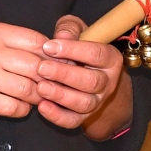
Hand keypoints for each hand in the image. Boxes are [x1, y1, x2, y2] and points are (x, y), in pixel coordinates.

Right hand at [0, 21, 49, 119]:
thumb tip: (42, 52)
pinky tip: (17, 108)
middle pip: (36, 66)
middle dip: (48, 78)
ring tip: (33, 98)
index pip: (36, 41)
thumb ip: (6, 42)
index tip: (55, 64)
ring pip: (28, 88)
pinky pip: (13, 107)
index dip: (51, 55)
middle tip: (50, 85)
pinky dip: (21, 110)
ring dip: (36, 97)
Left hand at [35, 15, 126, 131]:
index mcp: (110, 58)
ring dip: (61, 96)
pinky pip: (73, 121)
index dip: (72, 50)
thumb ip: (70, 29)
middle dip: (65, 75)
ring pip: (84, 103)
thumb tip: (62, 36)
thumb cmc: (78, 46)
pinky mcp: (84, 116)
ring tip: (41, 87)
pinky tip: (42, 106)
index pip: (96, 54)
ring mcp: (97, 101)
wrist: (84, 70)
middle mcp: (107, 82)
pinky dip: (58, 117)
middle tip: (42, 68)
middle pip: (91, 81)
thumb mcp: (77, 30)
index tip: (49, 46)